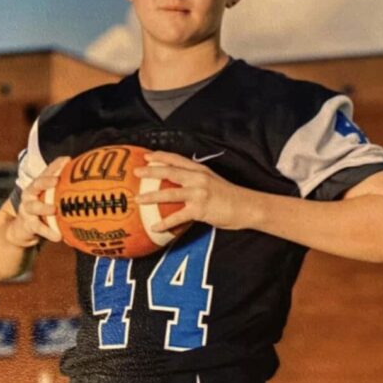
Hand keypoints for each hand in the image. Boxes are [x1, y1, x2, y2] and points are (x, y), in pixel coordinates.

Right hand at [6, 156, 69, 246]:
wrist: (24, 228)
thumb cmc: (44, 210)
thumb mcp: (52, 198)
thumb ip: (66, 193)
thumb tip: (95, 189)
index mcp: (39, 185)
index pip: (47, 172)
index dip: (56, 165)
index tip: (67, 160)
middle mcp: (30, 194)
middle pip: (37, 184)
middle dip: (46, 181)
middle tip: (57, 180)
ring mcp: (27, 209)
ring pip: (34, 206)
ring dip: (43, 208)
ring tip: (54, 210)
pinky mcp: (27, 224)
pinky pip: (38, 228)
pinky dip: (48, 232)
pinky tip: (58, 236)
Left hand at [133, 151, 257, 231]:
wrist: (247, 207)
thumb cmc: (229, 196)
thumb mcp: (212, 181)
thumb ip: (196, 180)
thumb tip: (180, 184)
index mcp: (200, 170)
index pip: (177, 159)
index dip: (161, 156)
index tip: (146, 155)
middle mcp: (198, 178)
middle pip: (169, 172)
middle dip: (151, 171)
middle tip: (136, 171)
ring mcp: (199, 193)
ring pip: (170, 193)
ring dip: (151, 196)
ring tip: (138, 199)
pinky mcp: (200, 209)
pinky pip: (178, 216)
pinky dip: (165, 223)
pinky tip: (155, 227)